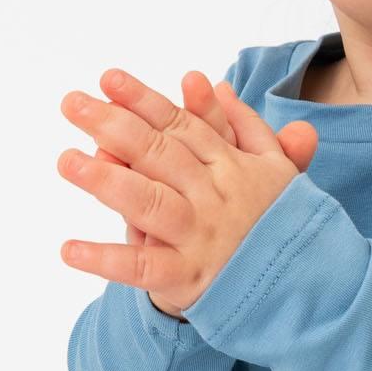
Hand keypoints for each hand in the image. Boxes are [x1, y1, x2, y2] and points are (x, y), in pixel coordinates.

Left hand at [57, 68, 316, 316]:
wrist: (302, 290)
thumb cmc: (276, 225)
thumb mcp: (275, 170)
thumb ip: (246, 127)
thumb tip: (218, 87)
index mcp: (231, 167)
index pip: (181, 126)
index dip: (145, 101)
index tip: (109, 80)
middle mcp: (214, 197)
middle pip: (159, 154)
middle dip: (115, 125)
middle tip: (72, 104)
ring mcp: (200, 237)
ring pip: (150, 202)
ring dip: (108, 181)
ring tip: (68, 161)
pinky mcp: (187, 278)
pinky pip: (143, 267)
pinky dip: (107, 259)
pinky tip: (69, 249)